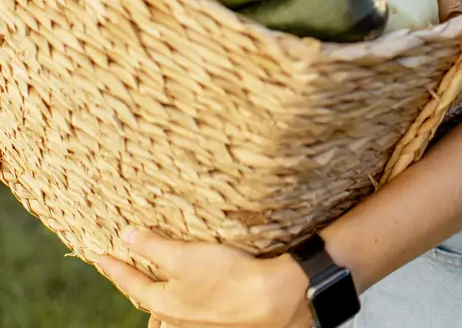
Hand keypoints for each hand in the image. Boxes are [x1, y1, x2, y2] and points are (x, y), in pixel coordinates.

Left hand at [95, 227, 312, 327]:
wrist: (270, 299)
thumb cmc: (226, 276)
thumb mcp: (183, 256)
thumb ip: (152, 247)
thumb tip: (125, 236)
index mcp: (164, 303)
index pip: (130, 282)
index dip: (113, 267)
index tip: (97, 256)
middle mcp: (177, 319)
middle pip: (149, 305)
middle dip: (136, 290)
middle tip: (126, 276)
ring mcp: (198, 324)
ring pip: (169, 318)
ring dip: (160, 306)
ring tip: (156, 300)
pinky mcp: (218, 320)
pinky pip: (189, 317)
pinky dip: (181, 309)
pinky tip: (191, 303)